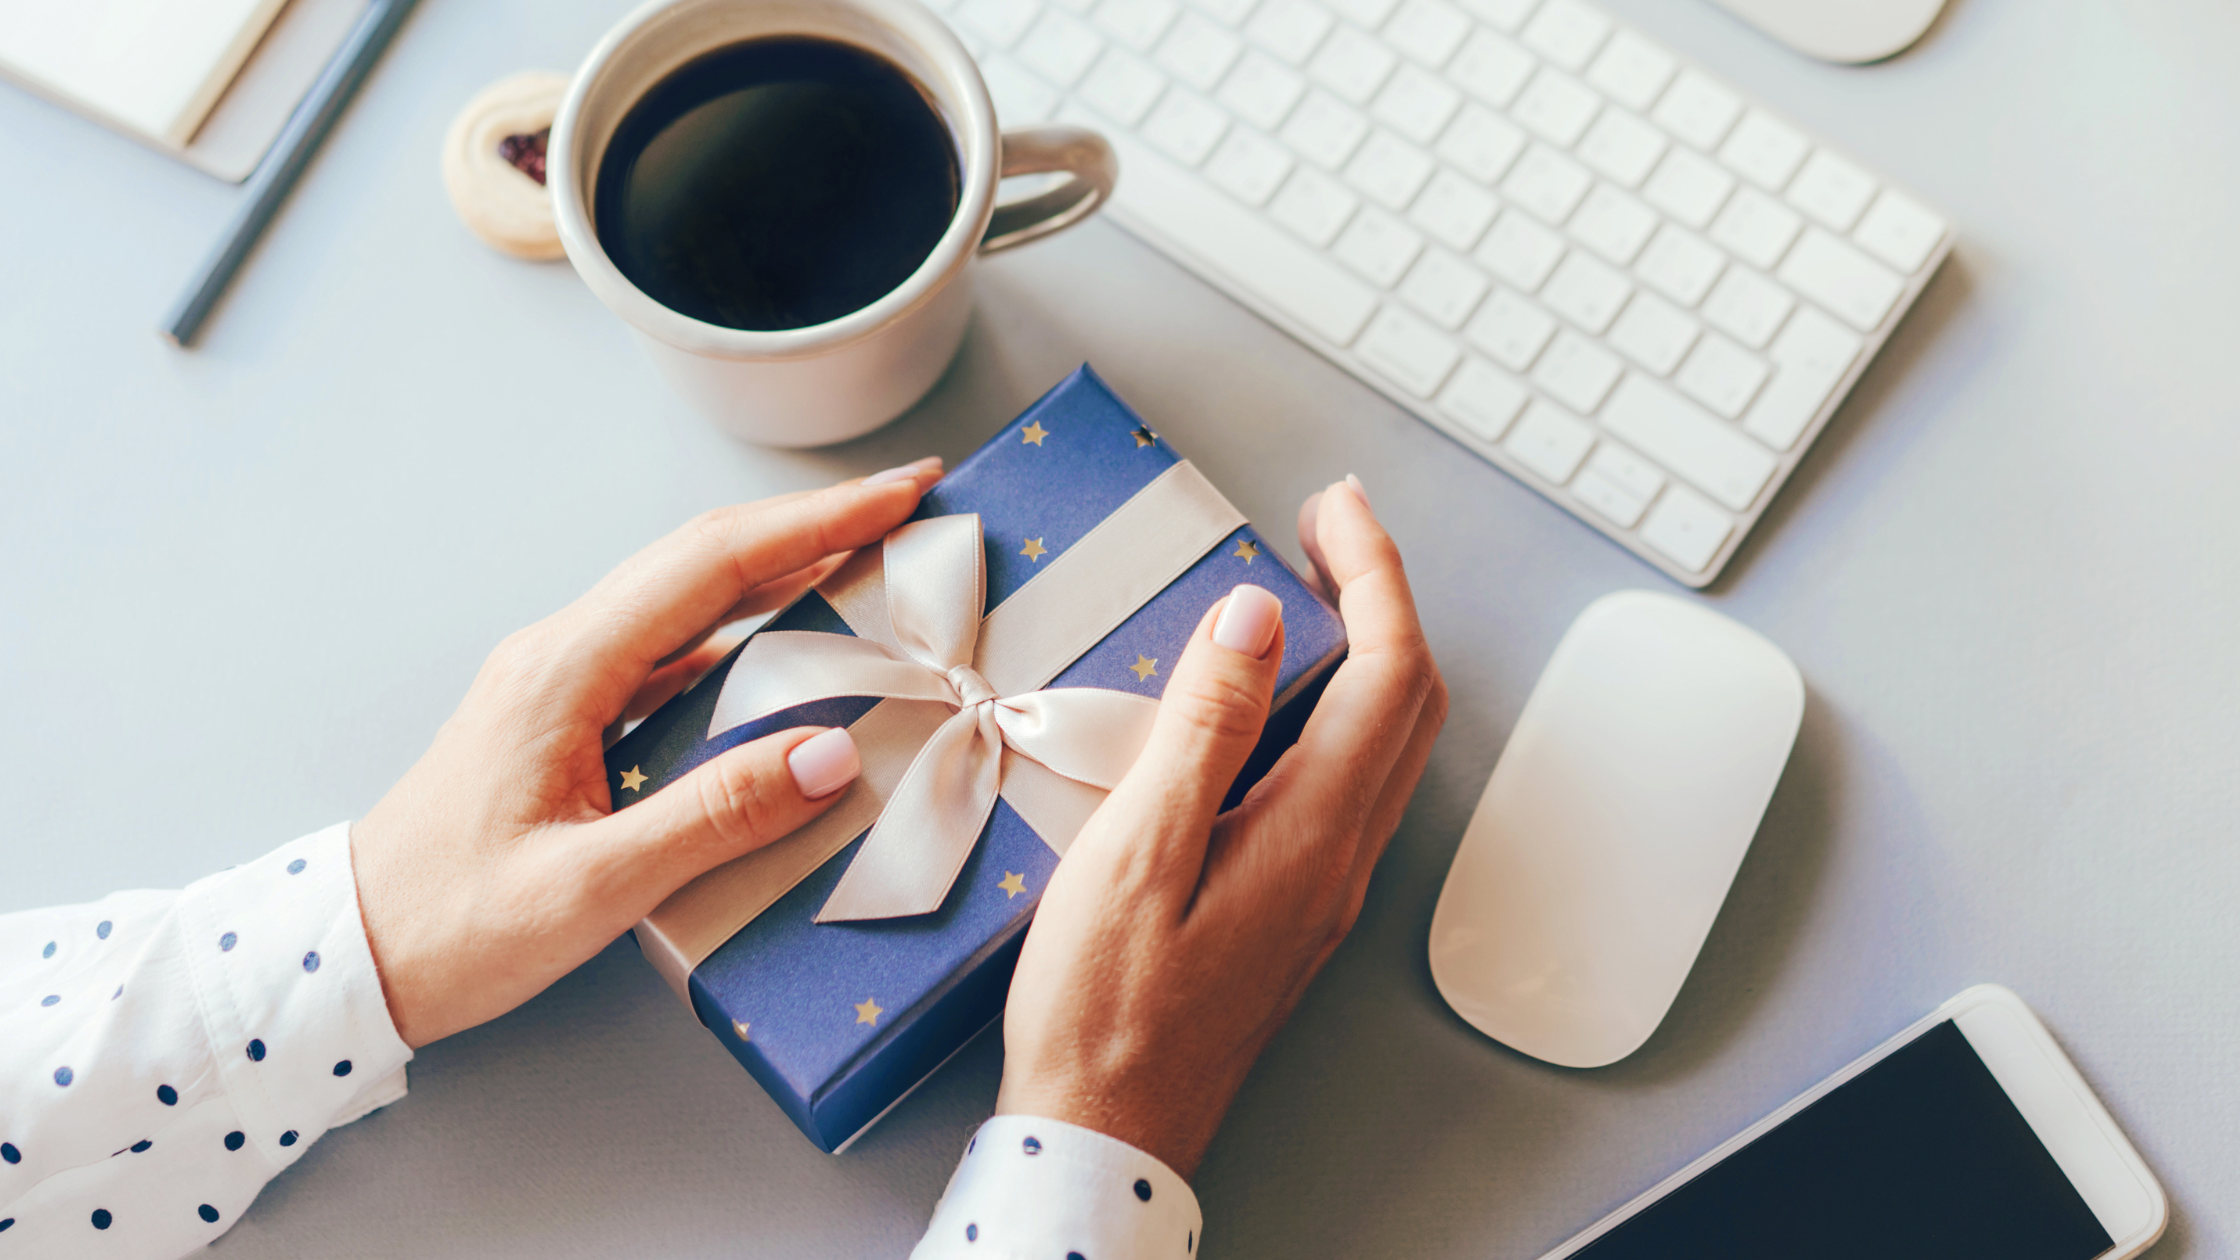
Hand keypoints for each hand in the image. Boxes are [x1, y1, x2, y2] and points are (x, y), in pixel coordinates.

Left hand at [349, 459, 943, 1046]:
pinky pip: (673, 647)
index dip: (817, 522)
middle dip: (815, 521)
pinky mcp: (567, 716)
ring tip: (870, 557)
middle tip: (908, 503)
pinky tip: (790, 643)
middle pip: (705, 557)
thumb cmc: (453, 926)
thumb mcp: (591, 888)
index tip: (900, 494)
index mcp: (566, 670)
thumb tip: (830, 752)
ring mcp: (561, 680)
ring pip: (690, 596)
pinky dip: (746, 627)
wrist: (350, 957)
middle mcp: (562, 653)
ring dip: (783, 565)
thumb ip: (715, 817)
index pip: (713, 565)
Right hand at [997, 477, 1445, 1177]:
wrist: (1107, 1132)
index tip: (1333, 508)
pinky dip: (1336, 709)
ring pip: (1388, 743)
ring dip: (1368, 651)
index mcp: (1312, 834)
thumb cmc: (1102, 1010)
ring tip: (1307, 591)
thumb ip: (1204, 729)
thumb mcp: (1136, 854)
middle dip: (1384, 596)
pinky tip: (1274, 700)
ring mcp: (1324, 889)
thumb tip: (1255, 617)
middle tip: (1326, 528)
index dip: (1374, 573)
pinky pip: (1349, 783)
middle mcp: (1341, 858)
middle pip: (1410, 701)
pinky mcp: (1295, 909)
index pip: (1389, 671)